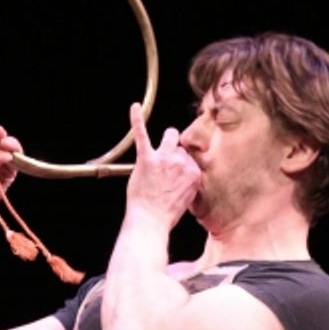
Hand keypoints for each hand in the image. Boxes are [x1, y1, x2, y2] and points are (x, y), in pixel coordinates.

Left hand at [125, 102, 200, 227]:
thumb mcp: (188, 200)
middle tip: (164, 170)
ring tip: (159, 150)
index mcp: (194, 173)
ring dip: (166, 141)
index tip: (175, 176)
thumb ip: (189, 184)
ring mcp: (164, 159)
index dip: (181, 167)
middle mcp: (182, 162)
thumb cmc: (165, 215)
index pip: (191, 159)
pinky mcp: (146, 159)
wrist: (150, 221)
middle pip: (181, 148)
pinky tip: (134, 108)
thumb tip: (187, 176)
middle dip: (174, 155)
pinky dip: (137, 120)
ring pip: (170, 136)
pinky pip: (142, 134)